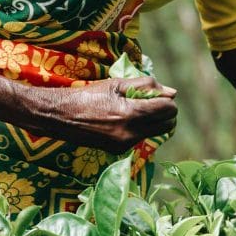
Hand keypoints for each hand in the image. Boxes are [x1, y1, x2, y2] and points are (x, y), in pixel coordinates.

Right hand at [33, 75, 177, 153]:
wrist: (63, 116)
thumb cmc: (90, 95)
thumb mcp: (117, 84)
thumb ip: (146, 86)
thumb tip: (173, 92)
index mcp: (131, 113)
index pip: (168, 109)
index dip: (167, 100)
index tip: (157, 94)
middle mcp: (131, 132)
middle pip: (167, 125)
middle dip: (165, 112)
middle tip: (151, 102)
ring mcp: (125, 144)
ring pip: (156, 133)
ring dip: (154, 121)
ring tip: (137, 110)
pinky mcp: (119, 150)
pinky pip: (140, 138)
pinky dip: (140, 128)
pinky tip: (123, 120)